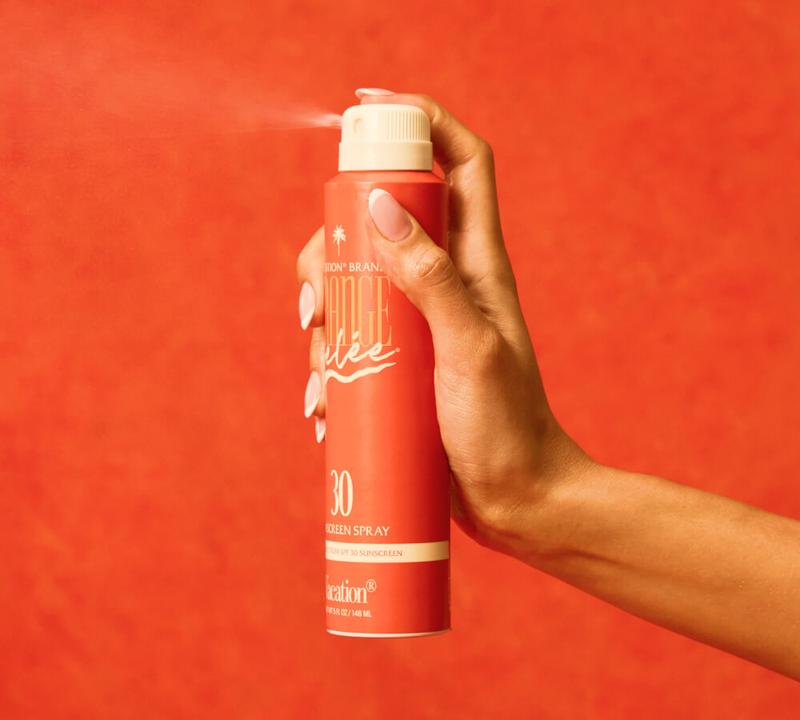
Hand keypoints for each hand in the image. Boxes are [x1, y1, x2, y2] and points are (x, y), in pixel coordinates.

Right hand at [296, 91, 587, 556]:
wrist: (516, 501)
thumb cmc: (507, 428)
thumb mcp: (469, 349)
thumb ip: (431, 278)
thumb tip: (379, 204)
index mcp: (476, 263)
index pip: (460, 162)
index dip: (421, 120)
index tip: (364, 107)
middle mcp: (444, 282)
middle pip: (378, 222)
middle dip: (333, 249)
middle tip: (317, 306)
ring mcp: (419, 322)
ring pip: (353, 286)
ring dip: (322, 324)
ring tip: (323, 379)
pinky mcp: (399, 363)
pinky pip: (351, 344)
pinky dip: (327, 370)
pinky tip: (325, 409)